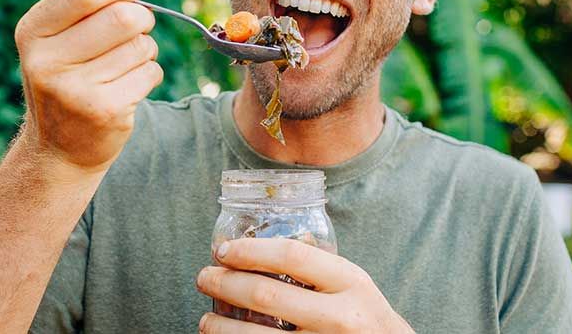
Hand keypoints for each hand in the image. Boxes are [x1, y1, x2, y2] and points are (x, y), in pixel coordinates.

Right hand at [14, 0, 162, 171]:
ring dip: (144, 48)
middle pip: (122, 17)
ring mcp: (76, 91)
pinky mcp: (106, 112)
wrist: (59, 149)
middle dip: (141, 16)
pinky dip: (148, 73)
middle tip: (137, 26)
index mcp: (32, 33)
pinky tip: (127, 86)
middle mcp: (47, 62)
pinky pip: (150, 72)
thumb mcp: (57, 37)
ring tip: (125, 62)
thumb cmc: (65, 78)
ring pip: (141, 45)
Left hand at [196, 238, 413, 332]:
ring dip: (221, 328)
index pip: (291, 256)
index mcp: (350, 283)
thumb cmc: (367, 319)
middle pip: (266, 294)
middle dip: (224, 283)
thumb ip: (320, 267)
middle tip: (204, 278)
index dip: (250, 250)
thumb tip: (263, 244)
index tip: (223, 251)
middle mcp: (339, 318)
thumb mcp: (355, 285)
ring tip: (207, 321)